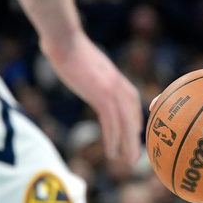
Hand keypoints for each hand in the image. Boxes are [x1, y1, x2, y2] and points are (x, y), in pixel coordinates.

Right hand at [42, 31, 142, 163]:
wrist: (66, 41)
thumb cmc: (75, 54)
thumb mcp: (94, 70)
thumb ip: (99, 81)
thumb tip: (95, 86)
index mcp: (121, 82)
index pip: (134, 108)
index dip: (135, 125)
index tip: (135, 139)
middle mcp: (122, 88)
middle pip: (133, 119)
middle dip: (135, 139)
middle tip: (136, 157)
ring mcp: (114, 91)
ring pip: (125, 124)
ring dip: (128, 144)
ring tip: (128, 161)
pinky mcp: (102, 95)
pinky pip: (111, 122)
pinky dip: (113, 138)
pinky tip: (112, 151)